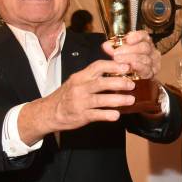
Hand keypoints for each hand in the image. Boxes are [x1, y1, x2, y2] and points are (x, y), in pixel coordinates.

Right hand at [18, 60, 135, 144]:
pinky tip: (116, 115)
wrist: (49, 112)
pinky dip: (107, 115)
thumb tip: (117, 69)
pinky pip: (96, 115)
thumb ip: (94, 76)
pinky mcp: (81, 115)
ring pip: (100, 100)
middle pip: (101, 83)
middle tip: (132, 84)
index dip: (113, 65)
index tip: (126, 66)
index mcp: (81, 76)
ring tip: (130, 100)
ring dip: (117, 100)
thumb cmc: (67, 95)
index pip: (97, 66)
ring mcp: (80, 102)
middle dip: (119, 82)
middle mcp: (80, 88)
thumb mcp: (78, 81)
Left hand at [103, 31, 160, 78]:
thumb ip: (114, 48)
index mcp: (145, 42)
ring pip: (145, 59)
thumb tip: (106, 45)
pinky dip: (139, 67)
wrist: (133, 77)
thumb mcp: (119, 52)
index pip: (144, 35)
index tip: (127, 39)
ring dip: (131, 59)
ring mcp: (153, 62)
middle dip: (130, 49)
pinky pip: (147, 70)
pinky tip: (131, 66)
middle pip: (144, 47)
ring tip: (119, 60)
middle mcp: (151, 51)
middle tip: (116, 53)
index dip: (137, 36)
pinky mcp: (152, 73)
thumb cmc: (126, 61)